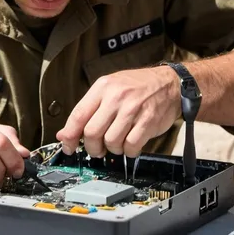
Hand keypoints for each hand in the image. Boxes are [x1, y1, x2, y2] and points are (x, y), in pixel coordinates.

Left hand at [56, 66, 180, 157]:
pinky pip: (130, 146)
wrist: (169, 83)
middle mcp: (116, 97)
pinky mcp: (148, 122)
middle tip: (97, 149)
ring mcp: (133, 109)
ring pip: (111, 142)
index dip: (69, 135)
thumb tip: (64, 134)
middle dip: (92, 147)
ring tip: (117, 142)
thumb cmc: (136, 87)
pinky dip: (128, 151)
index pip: (78, 115)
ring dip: (112, 149)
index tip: (68, 146)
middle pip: (92, 133)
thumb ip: (87, 110)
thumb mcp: (109, 89)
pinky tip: (130, 144)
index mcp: (103, 87)